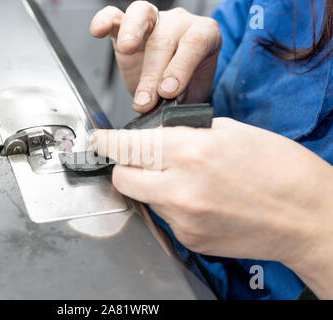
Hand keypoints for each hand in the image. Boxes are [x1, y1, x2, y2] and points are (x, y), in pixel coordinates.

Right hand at [90, 1, 221, 111]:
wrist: (174, 86)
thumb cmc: (187, 85)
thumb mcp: (192, 95)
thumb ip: (183, 98)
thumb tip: (167, 109)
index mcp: (204, 34)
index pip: (195, 43)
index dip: (181, 67)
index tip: (169, 91)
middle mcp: (179, 23)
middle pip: (164, 39)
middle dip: (153, 72)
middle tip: (146, 99)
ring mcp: (152, 21)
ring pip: (142, 14)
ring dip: (132, 32)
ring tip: (127, 49)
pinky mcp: (126, 27)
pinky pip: (114, 16)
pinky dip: (105, 20)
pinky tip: (98, 30)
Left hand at [90, 118, 332, 297]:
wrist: (309, 217)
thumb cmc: (281, 170)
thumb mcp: (232, 132)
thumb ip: (187, 134)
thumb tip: (159, 138)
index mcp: (191, 152)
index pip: (128, 147)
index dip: (108, 142)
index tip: (100, 140)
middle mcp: (181, 188)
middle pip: (123, 178)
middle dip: (126, 166)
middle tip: (140, 159)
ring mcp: (184, 219)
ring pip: (144, 198)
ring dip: (153, 186)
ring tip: (185, 179)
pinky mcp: (191, 239)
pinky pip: (166, 217)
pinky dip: (172, 204)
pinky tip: (199, 198)